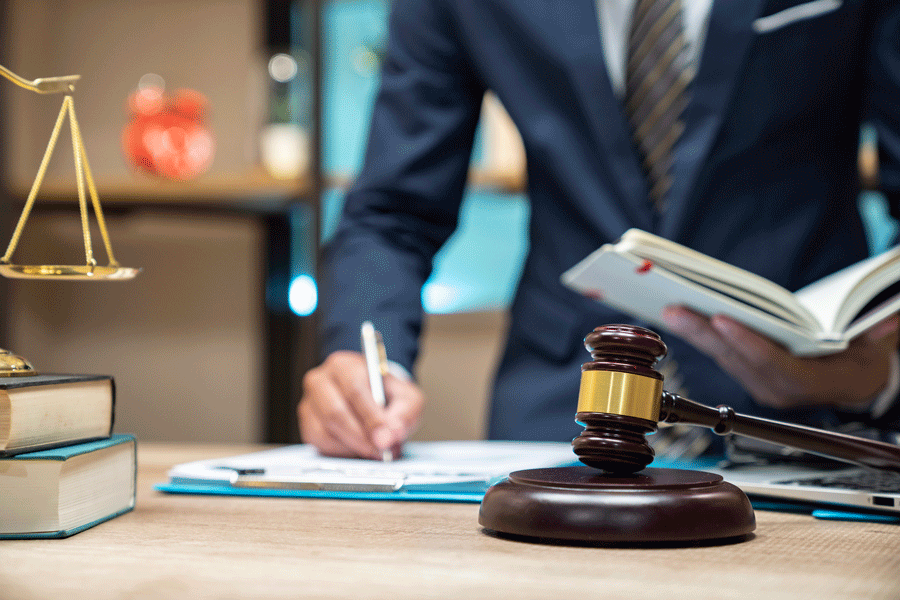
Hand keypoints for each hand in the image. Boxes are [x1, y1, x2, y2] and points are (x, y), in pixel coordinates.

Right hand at [298, 351, 423, 458]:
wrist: (375, 398)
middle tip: (380, 451)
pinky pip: (320, 443)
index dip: (370, 417)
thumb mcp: (407, 398)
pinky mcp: (307, 424)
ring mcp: (309, 403)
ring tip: (374, 450)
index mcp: (344, 365)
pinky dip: (341, 451)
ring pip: (325, 431)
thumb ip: (403, 415)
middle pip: (334, 412)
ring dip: (352, 446)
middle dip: (360, 436)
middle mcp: (320, 380)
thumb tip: (388, 438)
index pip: (354, 390)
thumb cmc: (387, 395)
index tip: (385, 438)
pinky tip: (358, 449)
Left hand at [661, 307, 899, 410]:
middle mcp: (779, 389)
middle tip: (674, 309)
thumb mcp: (879, 346)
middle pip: (737, 359)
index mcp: (812, 383)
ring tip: (667, 307)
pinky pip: (719, 354)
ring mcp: (759, 384)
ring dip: (692, 332)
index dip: (748, 344)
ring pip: (722, 356)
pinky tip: (677, 316)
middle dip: (704, 332)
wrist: (855, 381)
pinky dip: (698, 334)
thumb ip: (880, 333)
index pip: (775, 365)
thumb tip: (888, 320)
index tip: (721, 320)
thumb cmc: (864, 358)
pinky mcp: (746, 374)